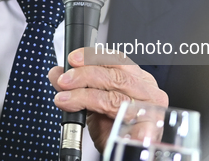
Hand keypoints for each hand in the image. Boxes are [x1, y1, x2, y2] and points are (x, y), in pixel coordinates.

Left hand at [48, 48, 167, 151]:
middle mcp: (147, 91)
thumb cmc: (113, 128)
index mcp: (137, 79)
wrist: (124, 154)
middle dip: (85, 76)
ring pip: (116, 98)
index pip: (117, 60)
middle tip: (65, 81)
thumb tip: (57, 73)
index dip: (93, 57)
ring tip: (66, 101)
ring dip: (85, 97)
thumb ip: (77, 86)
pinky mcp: (150, 131)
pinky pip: (128, 124)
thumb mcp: (92, 102)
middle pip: (116, 77)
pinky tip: (101, 125)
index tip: (72, 59)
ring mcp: (151, 110)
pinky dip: (115, 124)